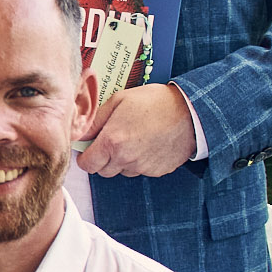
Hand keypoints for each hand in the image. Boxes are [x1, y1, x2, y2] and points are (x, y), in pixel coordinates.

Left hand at [75, 83, 195, 177]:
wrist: (190, 112)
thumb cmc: (154, 102)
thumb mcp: (119, 100)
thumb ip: (96, 120)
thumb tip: (80, 133)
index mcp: (112, 142)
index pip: (87, 165)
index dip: (86, 157)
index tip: (90, 149)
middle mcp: (126, 159)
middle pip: (103, 171)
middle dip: (103, 159)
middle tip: (113, 140)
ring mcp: (142, 167)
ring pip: (122, 171)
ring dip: (122, 160)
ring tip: (134, 139)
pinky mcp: (157, 171)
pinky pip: (140, 171)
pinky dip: (140, 162)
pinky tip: (148, 144)